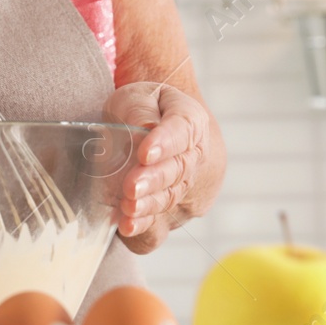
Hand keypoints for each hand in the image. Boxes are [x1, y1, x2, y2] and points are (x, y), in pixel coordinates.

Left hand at [103, 81, 212, 253]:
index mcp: (191, 119)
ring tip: (128, 209)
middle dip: (154, 181)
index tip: (145, 152)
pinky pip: (163, 224)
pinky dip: (144, 228)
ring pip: (171, 198)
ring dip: (149, 207)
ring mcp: (190, 187)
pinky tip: (128, 227)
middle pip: (179, 170)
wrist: (160, 129)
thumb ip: (140, 110)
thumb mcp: (137, 96)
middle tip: (131, 186)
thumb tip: (143, 130)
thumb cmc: (145, 111)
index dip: (165, 143)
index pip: (183, 129)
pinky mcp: (176, 212)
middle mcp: (197, 156)